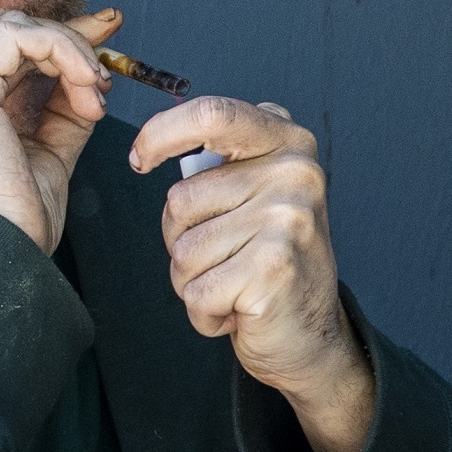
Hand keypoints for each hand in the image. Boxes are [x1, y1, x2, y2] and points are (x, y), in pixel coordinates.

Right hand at [0, 8, 121, 253]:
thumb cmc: (14, 222)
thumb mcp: (46, 152)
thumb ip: (59, 112)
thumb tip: (88, 80)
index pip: (0, 48)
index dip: (54, 41)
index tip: (102, 45)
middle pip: (6, 30)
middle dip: (67, 37)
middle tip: (108, 64)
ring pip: (14, 27)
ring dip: (69, 51)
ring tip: (97, 92)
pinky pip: (20, 38)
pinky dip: (64, 53)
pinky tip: (85, 88)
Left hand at [130, 98, 373, 451]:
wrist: (313, 337)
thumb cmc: (269, 261)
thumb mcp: (256, 192)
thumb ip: (219, 162)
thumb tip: (151, 145)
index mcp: (287, 142)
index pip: (210, 114)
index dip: (160, 133)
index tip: (139, 158)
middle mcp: (295, 173)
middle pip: (180, 198)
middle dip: (180, 239)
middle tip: (224, 258)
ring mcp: (288, 220)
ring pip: (183, 249)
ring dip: (193, 280)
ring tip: (234, 284)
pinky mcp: (274, 268)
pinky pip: (196, 291)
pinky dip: (204, 313)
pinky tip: (237, 310)